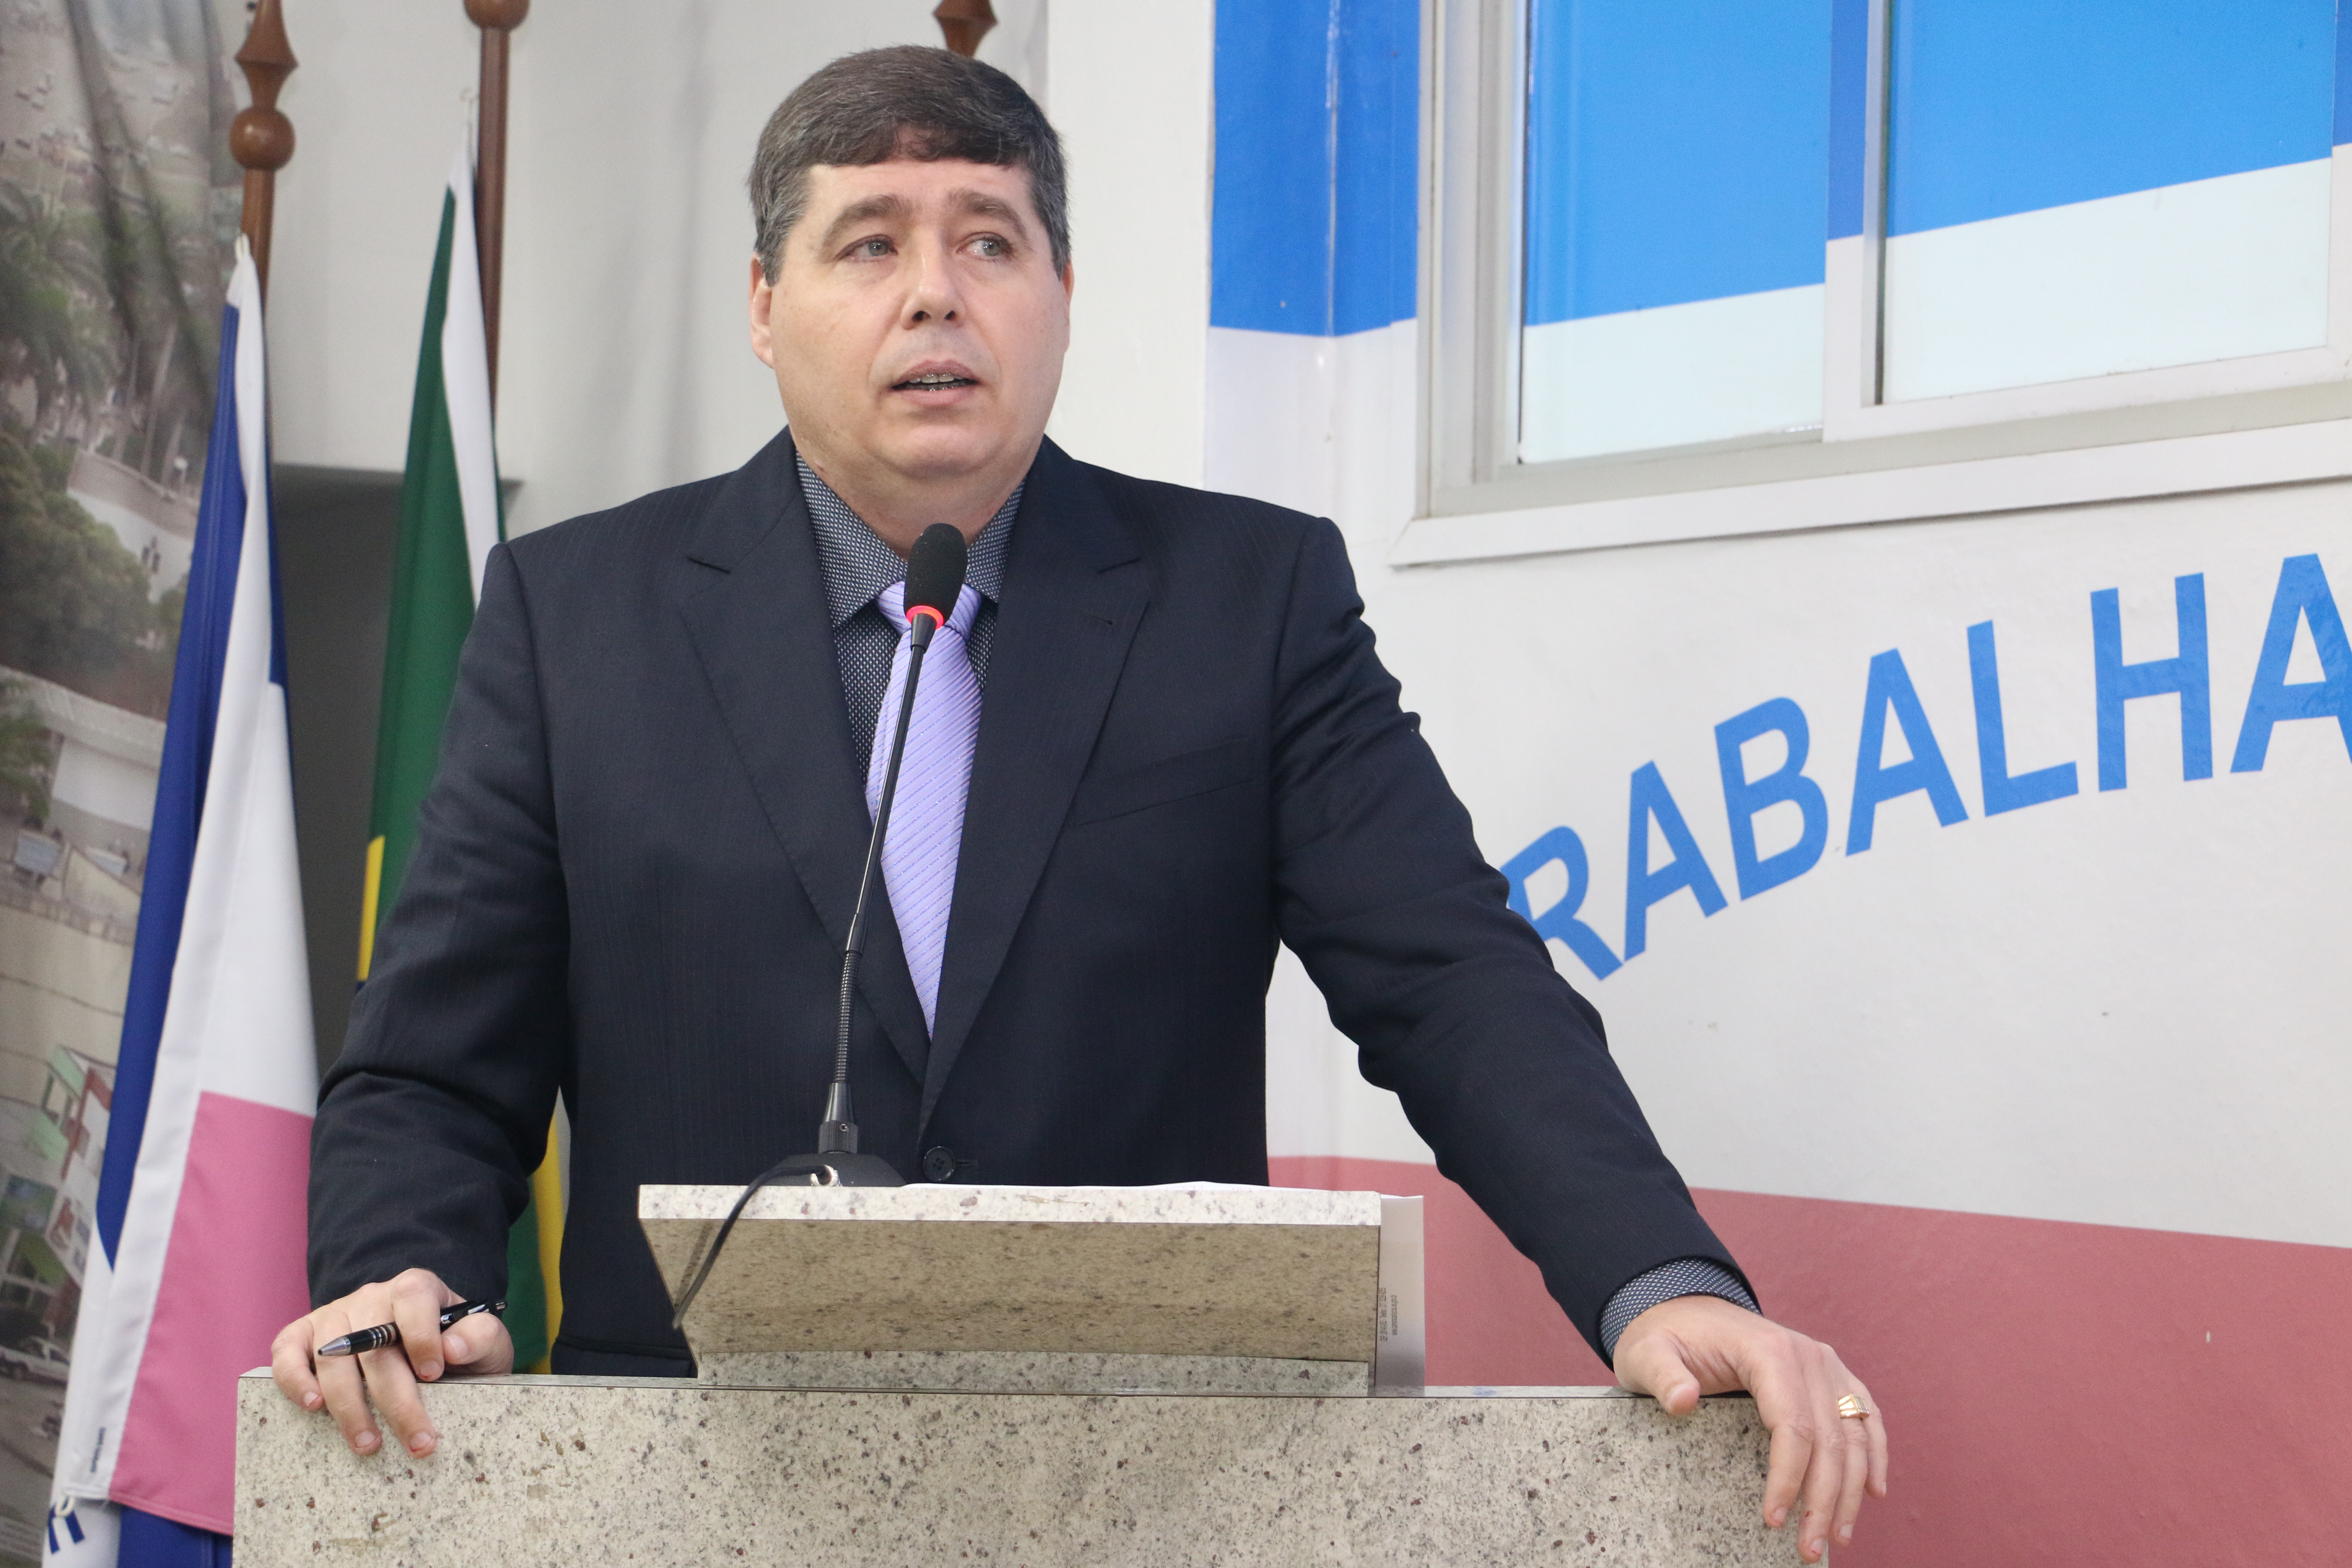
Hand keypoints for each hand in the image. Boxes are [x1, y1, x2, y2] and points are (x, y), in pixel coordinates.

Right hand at [269, 1268, 513, 1457]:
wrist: (424, 1356)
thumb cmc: (456, 1350)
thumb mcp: (485, 1343)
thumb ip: (480, 1337)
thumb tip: (452, 1347)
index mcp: (416, 1290)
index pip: (413, 1296)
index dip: (421, 1334)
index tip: (434, 1373)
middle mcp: (371, 1297)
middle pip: (374, 1343)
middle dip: (396, 1399)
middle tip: (417, 1442)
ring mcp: (334, 1315)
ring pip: (331, 1356)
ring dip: (348, 1406)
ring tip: (369, 1444)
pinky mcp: (303, 1336)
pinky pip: (286, 1351)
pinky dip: (294, 1379)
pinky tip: (313, 1407)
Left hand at [1610, 1294, 1886, 1563]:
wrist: (1683, 1307)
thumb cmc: (1666, 1336)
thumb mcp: (1648, 1353)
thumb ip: (1663, 1376)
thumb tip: (1682, 1400)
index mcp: (1769, 1352)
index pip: (1793, 1427)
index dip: (1788, 1478)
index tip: (1773, 1519)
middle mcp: (1808, 1356)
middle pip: (1829, 1440)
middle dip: (1823, 1500)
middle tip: (1810, 1548)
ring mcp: (1824, 1364)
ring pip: (1854, 1435)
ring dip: (1851, 1491)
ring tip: (1837, 1537)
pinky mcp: (1830, 1374)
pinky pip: (1863, 1414)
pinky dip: (1874, 1453)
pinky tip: (1874, 1491)